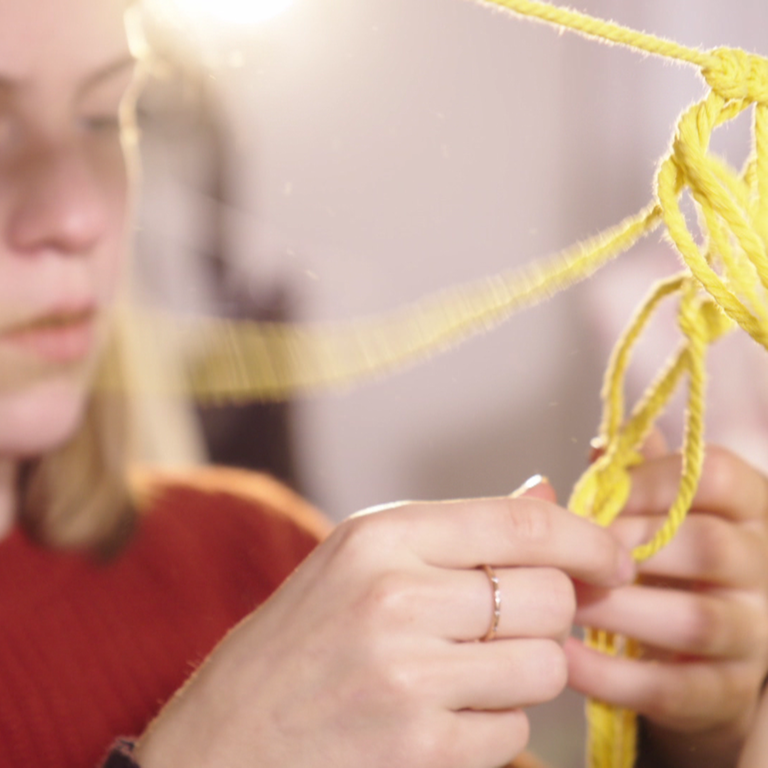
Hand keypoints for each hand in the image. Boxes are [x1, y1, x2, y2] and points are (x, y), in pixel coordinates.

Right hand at [135, 486, 632, 767]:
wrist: (222, 744)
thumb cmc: (294, 644)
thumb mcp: (359, 562)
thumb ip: (458, 531)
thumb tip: (546, 494)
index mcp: (379, 534)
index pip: (522, 522)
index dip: (587, 538)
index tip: (615, 557)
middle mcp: (395, 595)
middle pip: (549, 597)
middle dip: (552, 615)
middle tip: (514, 626)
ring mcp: (408, 676)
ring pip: (544, 667)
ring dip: (525, 674)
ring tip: (466, 673)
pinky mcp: (420, 749)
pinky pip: (514, 731)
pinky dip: (494, 726)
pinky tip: (440, 718)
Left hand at [565, 444, 767, 767]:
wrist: (698, 649)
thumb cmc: (668, 557)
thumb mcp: (660, 509)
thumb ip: (636, 477)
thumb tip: (600, 448)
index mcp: (750, 508)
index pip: (714, 477)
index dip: (648, 482)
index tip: (596, 497)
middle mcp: (766, 568)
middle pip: (710, 547)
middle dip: (627, 547)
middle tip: (570, 553)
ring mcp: (756, 635)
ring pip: (697, 621)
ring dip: (618, 609)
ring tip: (564, 599)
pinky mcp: (728, 693)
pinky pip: (674, 688)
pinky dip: (612, 676)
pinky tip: (567, 657)